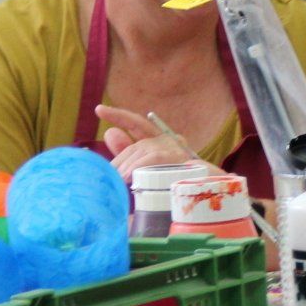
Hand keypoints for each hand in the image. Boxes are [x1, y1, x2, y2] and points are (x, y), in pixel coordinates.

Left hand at [94, 105, 213, 182]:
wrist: (206, 197)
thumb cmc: (175, 188)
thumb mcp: (147, 172)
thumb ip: (128, 155)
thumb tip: (109, 133)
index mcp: (161, 142)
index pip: (137, 124)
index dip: (118, 116)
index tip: (99, 109)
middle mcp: (170, 140)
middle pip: (137, 145)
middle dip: (120, 161)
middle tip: (110, 177)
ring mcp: (177, 149)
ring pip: (144, 151)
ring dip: (128, 168)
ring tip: (118, 182)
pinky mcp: (181, 158)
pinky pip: (153, 158)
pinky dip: (138, 167)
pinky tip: (129, 177)